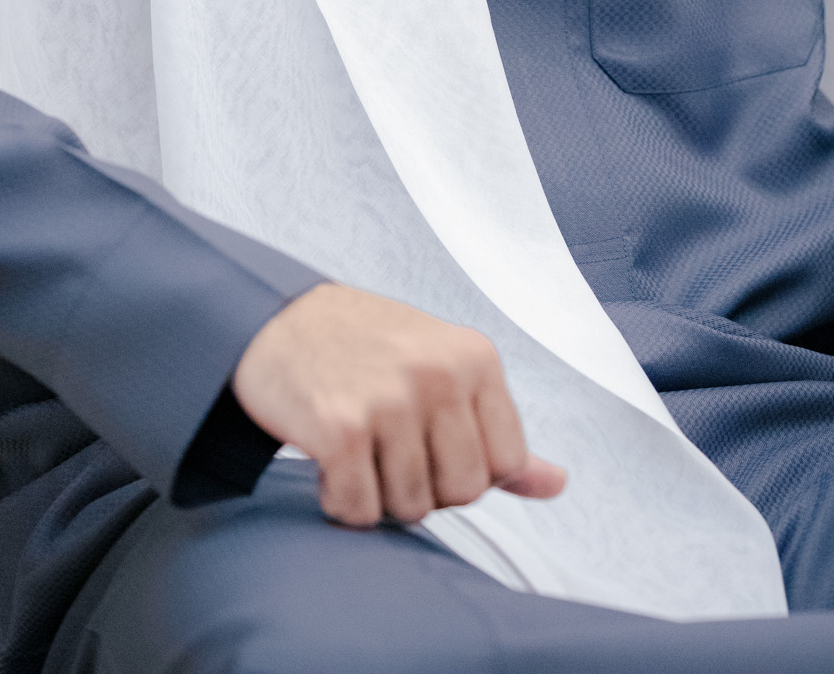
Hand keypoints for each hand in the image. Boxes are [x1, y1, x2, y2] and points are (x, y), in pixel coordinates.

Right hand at [233, 283, 565, 525]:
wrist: (278, 322)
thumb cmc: (369, 349)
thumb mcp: (447, 370)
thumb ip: (497, 430)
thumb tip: (555, 484)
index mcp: (475, 358)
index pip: (504, 465)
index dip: (465, 471)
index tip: (430, 445)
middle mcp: (439, 374)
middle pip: (461, 493)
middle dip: (423, 489)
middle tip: (389, 450)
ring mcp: (390, 399)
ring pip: (409, 508)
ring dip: (378, 496)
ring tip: (359, 451)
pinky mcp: (340, 427)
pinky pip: (358, 510)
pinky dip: (340, 502)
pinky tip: (329, 463)